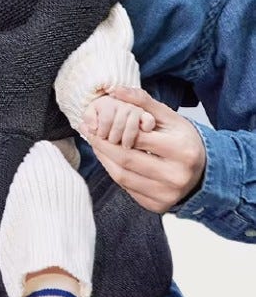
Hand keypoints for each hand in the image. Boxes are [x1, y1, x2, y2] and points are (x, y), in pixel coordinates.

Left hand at [80, 86, 205, 212]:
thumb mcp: (170, 118)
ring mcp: (167, 194)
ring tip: (97, 145)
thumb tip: (116, 90)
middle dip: (103, 145)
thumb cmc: (185, 141)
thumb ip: (143, 102)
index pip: (137, 138)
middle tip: (90, 133)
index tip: (96, 122)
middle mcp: (176, 175)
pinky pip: (128, 189)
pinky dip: (115, 173)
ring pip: (123, 177)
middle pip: (126, 159)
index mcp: (181, 150)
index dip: (112, 129)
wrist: (206, 172)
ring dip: (105, 160)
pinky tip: (110, 160)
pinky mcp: (158, 206)